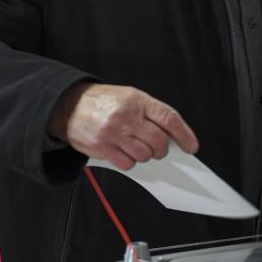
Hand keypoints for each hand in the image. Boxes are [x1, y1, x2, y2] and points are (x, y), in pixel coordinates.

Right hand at [48, 83, 197, 170]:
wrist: (70, 106)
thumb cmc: (104, 102)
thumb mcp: (131, 97)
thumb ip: (151, 113)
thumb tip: (174, 135)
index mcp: (138, 100)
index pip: (169, 118)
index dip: (185, 134)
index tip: (191, 146)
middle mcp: (126, 116)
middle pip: (158, 141)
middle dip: (163, 149)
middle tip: (159, 148)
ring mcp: (114, 132)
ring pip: (144, 155)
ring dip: (146, 155)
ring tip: (138, 147)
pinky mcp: (102, 147)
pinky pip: (127, 164)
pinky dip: (130, 162)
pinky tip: (125, 152)